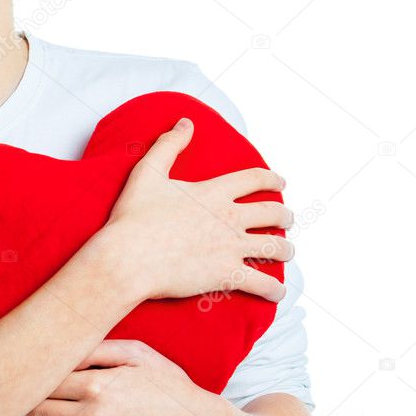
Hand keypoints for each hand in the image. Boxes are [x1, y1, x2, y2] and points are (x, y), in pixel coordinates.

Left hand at [10, 339, 230, 415]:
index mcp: (98, 386)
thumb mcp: (137, 354)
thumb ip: (96, 348)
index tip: (5, 362)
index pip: (44, 379)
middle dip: (13, 397)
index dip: (22, 371)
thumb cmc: (169, 386)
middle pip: (35, 408)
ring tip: (4, 403)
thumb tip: (61, 341)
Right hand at [88, 116, 293, 303]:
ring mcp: (232, 248)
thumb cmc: (134, 217)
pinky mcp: (227, 275)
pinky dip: (274, 290)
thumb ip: (168, 145)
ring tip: (286, 251)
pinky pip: (264, 284)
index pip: (255, 179)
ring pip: (277, 247)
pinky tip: (276, 292)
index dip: (272, 179)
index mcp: (214, 192)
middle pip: (274, 212)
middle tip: (287, 218)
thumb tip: (186, 122)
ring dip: (286, 249)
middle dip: (285, 215)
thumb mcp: (148, 173)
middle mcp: (230, 218)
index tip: (280, 182)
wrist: (128, 258)